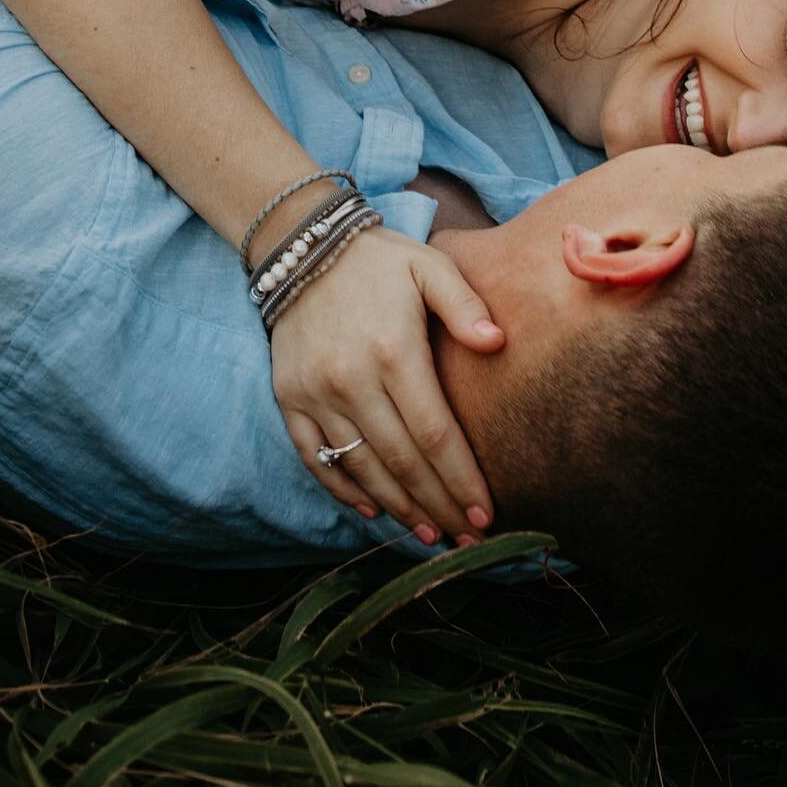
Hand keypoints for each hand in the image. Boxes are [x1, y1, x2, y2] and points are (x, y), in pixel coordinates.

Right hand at [270, 227, 503, 545]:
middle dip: (439, 505)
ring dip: (399, 508)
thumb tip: (497, 342)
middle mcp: (350, 379)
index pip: (434, 434)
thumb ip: (464, 304)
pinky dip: (345, 490)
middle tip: (469, 539)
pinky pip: (317, 459)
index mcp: (393, 350)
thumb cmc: (381, 260)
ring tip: (432, 534)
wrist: (304, 247)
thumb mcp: (430, 265)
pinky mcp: (289, 398)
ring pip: (361, 468)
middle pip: (402, 462)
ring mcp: (314, 393)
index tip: (486, 513)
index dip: (460, 479)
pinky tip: (376, 511)